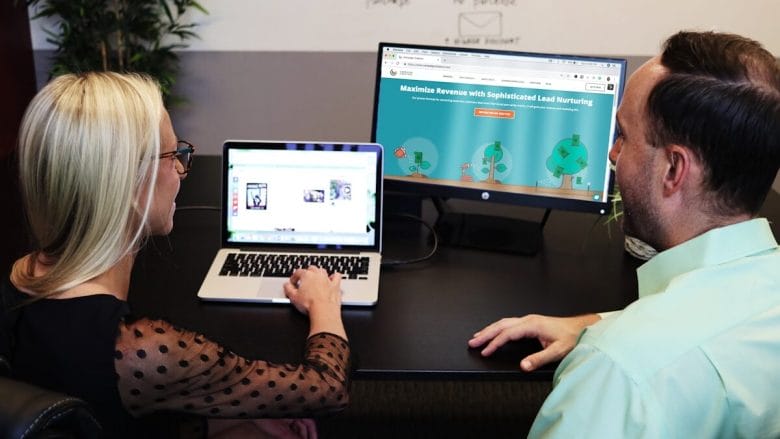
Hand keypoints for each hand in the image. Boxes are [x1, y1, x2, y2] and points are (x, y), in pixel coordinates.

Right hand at [284, 266, 341, 314]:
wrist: (323, 310)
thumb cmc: (309, 304)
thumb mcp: (293, 297)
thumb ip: (288, 289)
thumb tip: (286, 285)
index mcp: (306, 275)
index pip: (298, 272)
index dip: (294, 277)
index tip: (293, 283)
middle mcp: (318, 275)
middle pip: (311, 269)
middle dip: (307, 273)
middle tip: (304, 281)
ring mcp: (327, 279)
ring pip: (322, 271)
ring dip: (318, 274)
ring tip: (315, 280)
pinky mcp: (335, 286)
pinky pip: (336, 276)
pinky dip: (334, 276)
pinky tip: (332, 279)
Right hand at [467, 314, 599, 371]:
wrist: (581, 328)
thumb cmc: (571, 338)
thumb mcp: (557, 351)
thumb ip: (539, 359)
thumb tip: (523, 366)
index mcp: (532, 325)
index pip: (507, 334)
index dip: (495, 343)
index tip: (485, 352)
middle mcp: (528, 320)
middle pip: (501, 325)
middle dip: (485, 334)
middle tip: (472, 342)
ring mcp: (529, 320)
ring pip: (503, 323)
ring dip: (489, 330)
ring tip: (477, 337)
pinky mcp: (530, 322)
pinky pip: (509, 323)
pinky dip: (498, 328)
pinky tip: (494, 332)